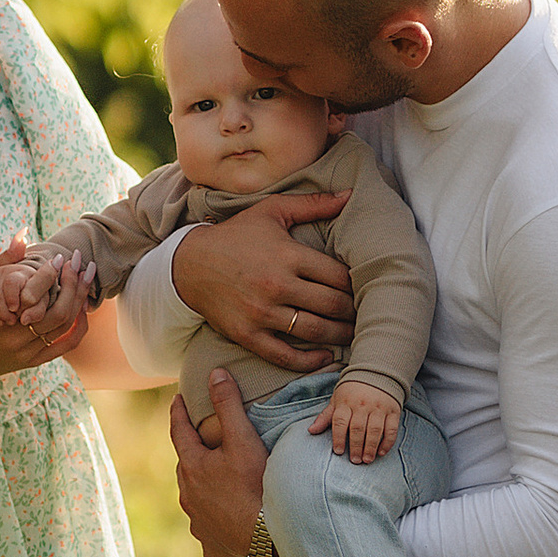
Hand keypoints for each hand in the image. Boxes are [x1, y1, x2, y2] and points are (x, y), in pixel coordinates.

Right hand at [0, 248, 91, 388]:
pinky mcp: (33, 361)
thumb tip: (23, 233)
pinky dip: (79, 325)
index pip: (38, 293)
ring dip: (79, 298)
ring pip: (65, 325)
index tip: (61, 257)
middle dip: (74, 283)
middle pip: (59, 310)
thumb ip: (2, 261)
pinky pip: (66, 344)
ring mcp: (27, 352)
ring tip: (86, 276)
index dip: (53, 273)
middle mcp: (16, 337)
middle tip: (78, 263)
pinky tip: (83, 308)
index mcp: (2, 317)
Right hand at [170, 195, 355, 373]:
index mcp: (288, 255)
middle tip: (367, 314)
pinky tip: (326, 357)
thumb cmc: (235, 235)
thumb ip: (313, 204)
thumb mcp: (271, 211)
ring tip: (354, 334)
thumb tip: (350, 195)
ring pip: (315, 331)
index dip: (359, 284)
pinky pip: (285, 355)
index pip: (338, 276)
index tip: (368, 288)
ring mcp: (262, 313)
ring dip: (341, 336)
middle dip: (355, 312)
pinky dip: (310, 361)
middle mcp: (277, 286)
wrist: (188, 264)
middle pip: (332, 305)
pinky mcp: (248, 335)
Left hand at [172, 364, 269, 556]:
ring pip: (195, 497)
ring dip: (203, 487)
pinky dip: (215, 517)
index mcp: (192, 467)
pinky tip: (227, 517)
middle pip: (186, 467)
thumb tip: (215, 373)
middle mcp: (187, 496)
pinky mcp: (210, 545)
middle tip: (202, 441)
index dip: (178, 412)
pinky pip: (208, 526)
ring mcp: (197, 523)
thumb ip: (228, 405)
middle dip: (193, 452)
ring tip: (217, 480)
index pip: (179, 431)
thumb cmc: (255, 487)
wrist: (266, 541)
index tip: (177, 399)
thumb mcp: (243, 440)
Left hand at [324, 379, 398, 463]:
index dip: (338, 437)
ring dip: (371, 447)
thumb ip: (325, 417)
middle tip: (355, 460)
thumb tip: (311, 431)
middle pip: (358, 428)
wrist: (376, 374)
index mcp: (346, 403)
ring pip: (375, 430)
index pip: (340, 421)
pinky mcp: (393, 411)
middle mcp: (363, 405)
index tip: (338, 451)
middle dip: (356, 446)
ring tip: (367, 460)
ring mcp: (379, 408)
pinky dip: (387, 442)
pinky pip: (391, 428)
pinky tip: (381, 452)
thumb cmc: (352, 392)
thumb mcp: (337, 400)